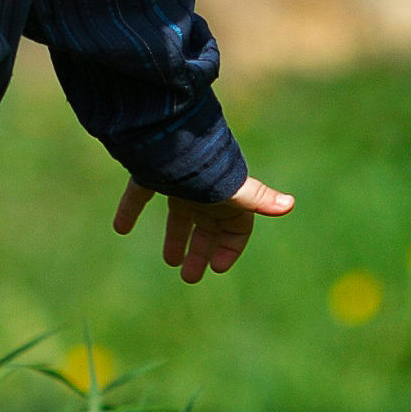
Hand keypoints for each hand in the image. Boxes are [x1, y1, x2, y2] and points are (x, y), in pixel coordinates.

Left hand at [113, 174, 294, 283]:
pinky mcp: (149, 173)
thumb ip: (258, 199)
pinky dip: (129, 210)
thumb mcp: (233, 187)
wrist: (170, 134)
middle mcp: (203, 191)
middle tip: (189, 277)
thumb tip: (290, 204)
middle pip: (206, 227)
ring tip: (170, 262)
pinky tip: (120, 228)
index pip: (236, 229)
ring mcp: (177, 181)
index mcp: (225, 198)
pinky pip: (139, 195)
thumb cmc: (206, 165)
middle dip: (200, 252)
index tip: (217, 268)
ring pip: (178, 214)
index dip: (230, 249)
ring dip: (174, 237)